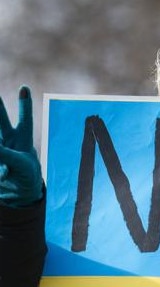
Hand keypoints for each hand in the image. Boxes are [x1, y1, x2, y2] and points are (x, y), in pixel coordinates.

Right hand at [0, 86, 42, 206]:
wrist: (18, 194)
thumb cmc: (27, 176)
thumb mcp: (22, 165)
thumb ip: (6, 154)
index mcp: (23, 140)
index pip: (25, 120)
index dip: (25, 105)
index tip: (24, 88)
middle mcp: (9, 140)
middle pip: (1, 120)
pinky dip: (0, 161)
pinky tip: (3, 170)